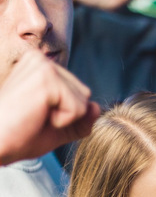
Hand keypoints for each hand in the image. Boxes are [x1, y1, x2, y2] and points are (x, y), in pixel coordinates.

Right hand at [0, 49, 99, 163]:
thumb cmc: (18, 136)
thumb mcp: (57, 128)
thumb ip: (80, 119)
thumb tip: (97, 107)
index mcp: (40, 66)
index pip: (78, 93)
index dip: (64, 115)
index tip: (35, 116)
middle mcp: (41, 60)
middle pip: (84, 94)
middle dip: (67, 115)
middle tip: (34, 118)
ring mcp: (44, 66)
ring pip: (83, 101)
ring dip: (64, 119)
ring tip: (33, 116)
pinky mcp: (47, 78)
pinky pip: (78, 108)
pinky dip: (62, 121)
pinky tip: (35, 117)